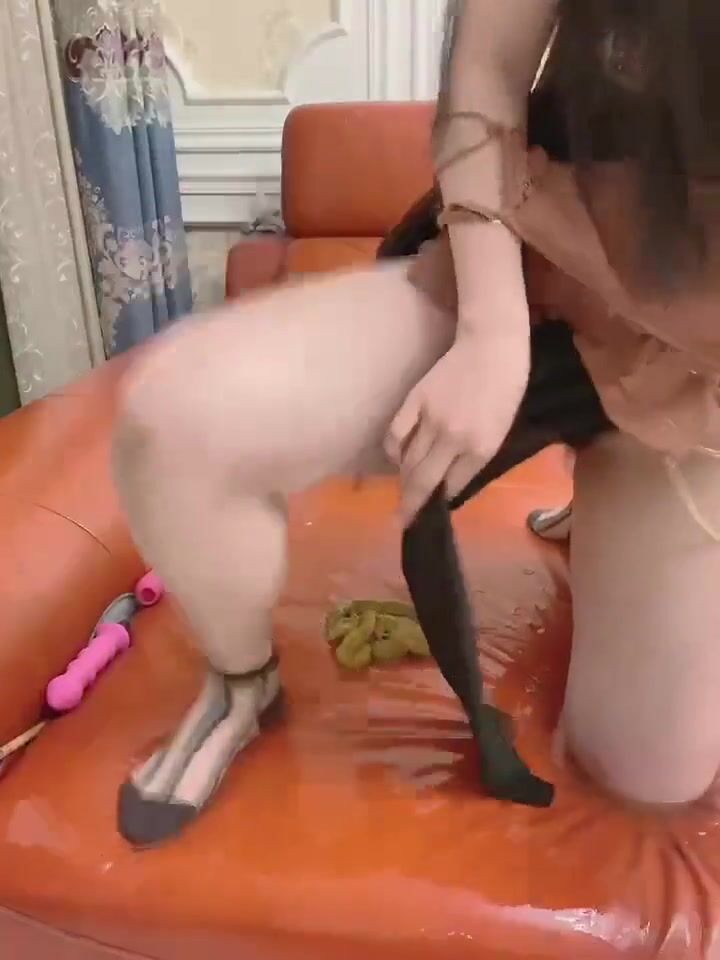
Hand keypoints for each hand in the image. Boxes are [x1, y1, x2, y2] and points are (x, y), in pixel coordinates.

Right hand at [385, 327, 528, 525]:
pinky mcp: (415, 401)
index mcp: (482, 447)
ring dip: (402, 481)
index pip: (453, 486)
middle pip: (424, 481)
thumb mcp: (502, 429)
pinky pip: (395, 435)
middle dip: (411, 506)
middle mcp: (454, 438)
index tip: (431, 513)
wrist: (493, 345)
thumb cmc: (507, 387)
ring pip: (408, 462)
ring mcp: (431, 419)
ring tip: (402, 492)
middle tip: (402, 521)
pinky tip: (397, 458)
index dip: (441, 501)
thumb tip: (452, 478)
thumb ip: (477, 455)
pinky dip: (393, 452)